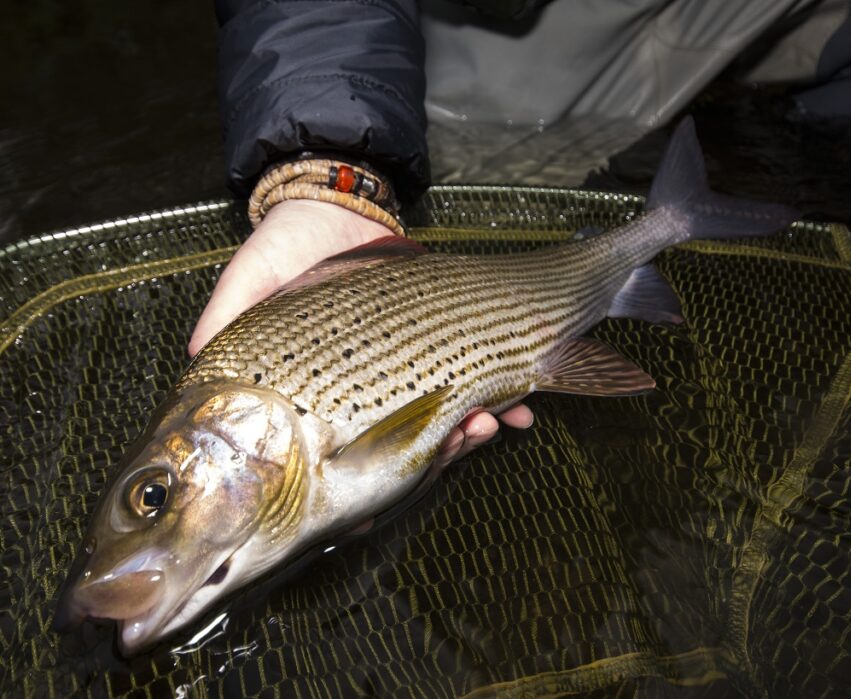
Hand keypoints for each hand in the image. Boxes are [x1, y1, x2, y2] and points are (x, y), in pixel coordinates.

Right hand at [189, 198, 532, 462]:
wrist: (336, 205)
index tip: (377, 506)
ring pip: (442, 426)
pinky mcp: (436, 351)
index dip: (356, 492)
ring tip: (492, 423)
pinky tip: (520, 408)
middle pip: (400, 452)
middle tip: (459, 442)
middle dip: (435, 456)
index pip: (332, 462)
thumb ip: (227, 321)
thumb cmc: (285, 249)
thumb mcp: (248, 282)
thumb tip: (196, 363)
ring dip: (470, 434)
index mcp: (313, 398)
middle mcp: (360, 399)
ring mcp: (401, 378)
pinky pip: (472, 384)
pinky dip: (501, 399)